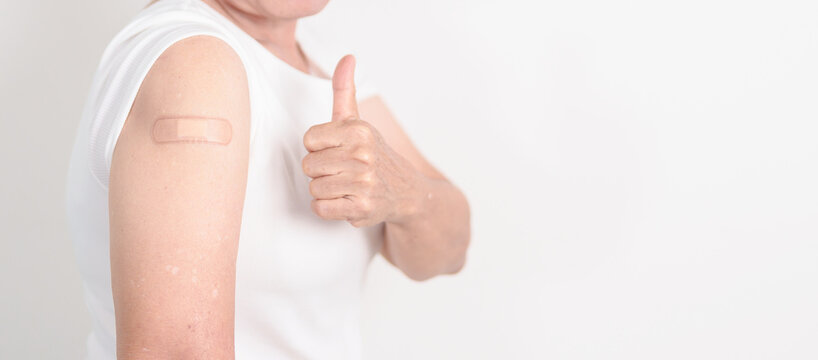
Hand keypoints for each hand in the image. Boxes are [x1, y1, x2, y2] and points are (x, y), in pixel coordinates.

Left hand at [301, 55, 423, 226]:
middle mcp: (362, 155)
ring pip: (314, 188)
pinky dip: (328, 208)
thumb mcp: (357, 121)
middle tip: (342, 171)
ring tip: (346, 185)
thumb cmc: (372, 154)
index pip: (308, 140)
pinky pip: (321, 208)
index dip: (318, 148)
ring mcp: (363, 182)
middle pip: (308, 165)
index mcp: (358, 131)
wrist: (406, 191)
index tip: (337, 150)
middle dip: (321, 171)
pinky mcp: (360, 207)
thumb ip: (344, 89)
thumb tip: (347, 57)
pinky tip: (345, 200)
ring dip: (326, 190)